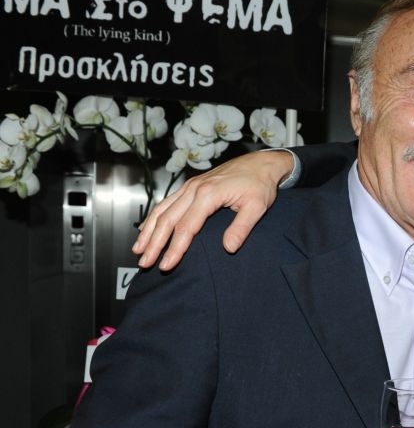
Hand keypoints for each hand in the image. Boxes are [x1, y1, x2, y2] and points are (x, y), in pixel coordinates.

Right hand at [133, 149, 293, 270]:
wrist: (261, 163)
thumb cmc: (260, 184)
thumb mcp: (257, 207)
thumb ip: (242, 227)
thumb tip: (229, 248)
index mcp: (208, 194)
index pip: (186, 227)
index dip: (175, 248)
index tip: (166, 265)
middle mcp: (194, 188)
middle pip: (168, 220)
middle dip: (154, 243)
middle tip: (145, 263)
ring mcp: (190, 186)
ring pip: (162, 210)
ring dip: (148, 231)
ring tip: (138, 249)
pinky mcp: (191, 185)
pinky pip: (167, 202)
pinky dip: (154, 216)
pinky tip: (146, 228)